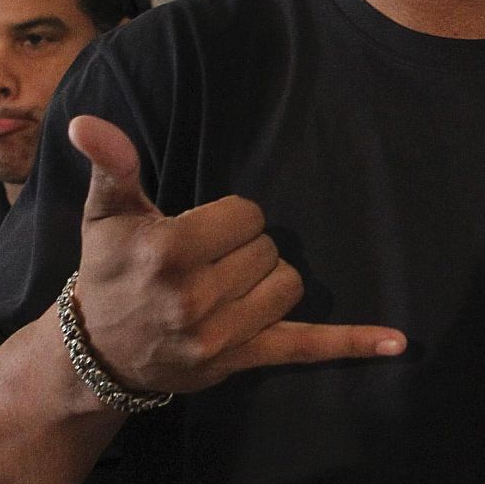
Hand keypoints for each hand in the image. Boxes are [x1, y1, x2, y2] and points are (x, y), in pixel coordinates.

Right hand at [66, 115, 405, 396]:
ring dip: (267, 281)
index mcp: (169, 253)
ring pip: (289, 285)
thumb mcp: (105, 216)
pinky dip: (353, 343)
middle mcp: (195, 297)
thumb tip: (88, 122)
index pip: (246, 215)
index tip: (199, 235)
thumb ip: (112, 166)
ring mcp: (222, 335)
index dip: (229, 220)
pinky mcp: (242, 360)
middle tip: (206, 264)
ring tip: (227, 288)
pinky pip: (307, 347)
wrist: (96, 353)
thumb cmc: (109, 272)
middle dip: (243, 249)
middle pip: (267, 248)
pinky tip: (396, 341)